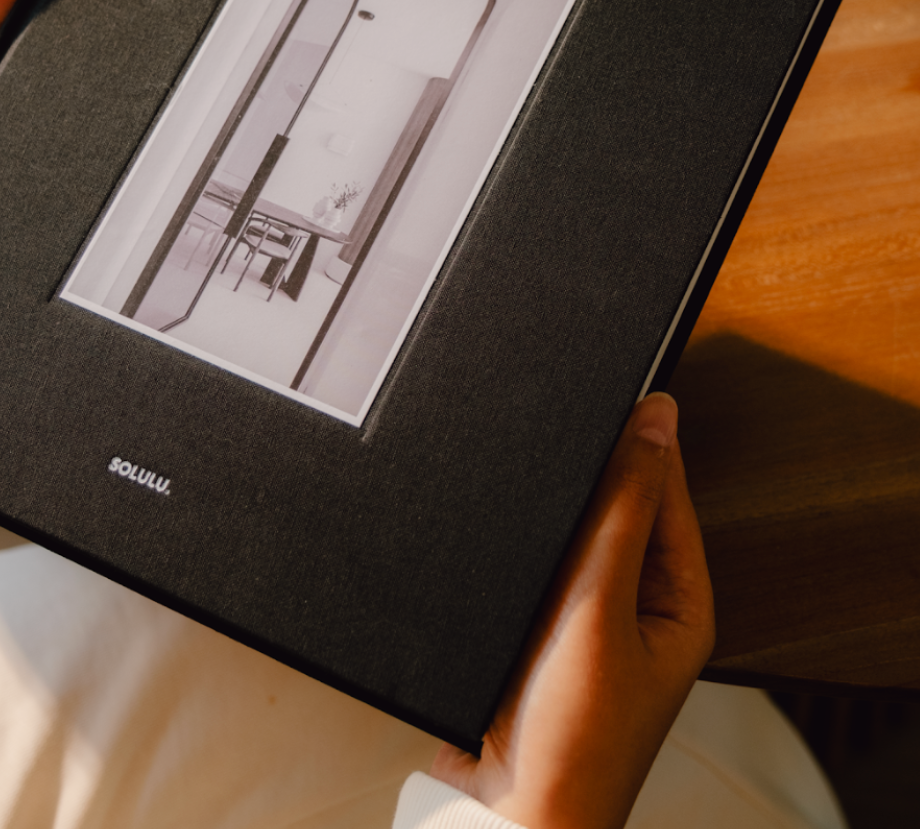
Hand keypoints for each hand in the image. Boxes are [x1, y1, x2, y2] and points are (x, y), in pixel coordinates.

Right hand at [430, 393, 713, 828]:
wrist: (502, 811)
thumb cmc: (571, 739)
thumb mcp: (599, 607)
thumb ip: (623, 509)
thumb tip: (655, 419)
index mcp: (678, 600)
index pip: (666, 491)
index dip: (639, 438)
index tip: (608, 385)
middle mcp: (636, 603)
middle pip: (615, 506)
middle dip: (586, 471)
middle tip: (549, 424)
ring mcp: (583, 615)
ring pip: (569, 530)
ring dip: (546, 506)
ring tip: (519, 472)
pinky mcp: (537, 625)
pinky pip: (532, 559)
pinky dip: (516, 539)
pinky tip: (493, 521)